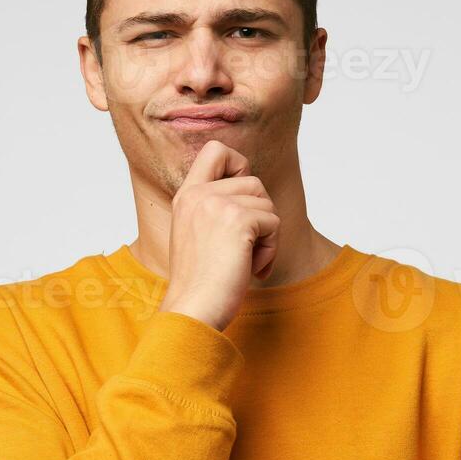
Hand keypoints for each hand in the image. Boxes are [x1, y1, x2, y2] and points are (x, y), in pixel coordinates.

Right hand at [157, 140, 279, 331]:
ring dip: (267, 236)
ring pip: (267, 204)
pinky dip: (270, 250)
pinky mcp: (238, 220)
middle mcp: (199, 194)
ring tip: (247, 261)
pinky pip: (274, 223)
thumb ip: (216, 209)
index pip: (216, 149)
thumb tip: (256, 194)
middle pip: (254, 180)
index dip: (239, 164)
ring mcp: (217, 204)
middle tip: (248, 246)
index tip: (241, 199)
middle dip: (261, 214)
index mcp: (186, 195)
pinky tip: (251, 269)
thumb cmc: (199, 283)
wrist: (192, 309)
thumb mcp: (198, 234)